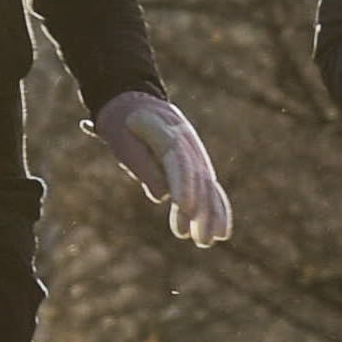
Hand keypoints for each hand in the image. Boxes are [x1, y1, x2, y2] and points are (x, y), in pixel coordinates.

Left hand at [92, 91, 230, 247]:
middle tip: (199, 239)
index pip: (176, 158)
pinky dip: (216, 207)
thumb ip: (140, 165)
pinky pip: (209, 185)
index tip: (183, 206)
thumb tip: (162, 197)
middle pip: (197, 175)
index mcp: (164, 128)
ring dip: (210, 214)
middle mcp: (185, 139)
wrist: (133, 100)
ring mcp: (194, 149)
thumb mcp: (121, 140)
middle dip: (201, 208)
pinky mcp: (196, 161)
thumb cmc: (121, 123)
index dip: (182, 182)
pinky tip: (220, 231)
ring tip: (206, 242)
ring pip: (207, 183)